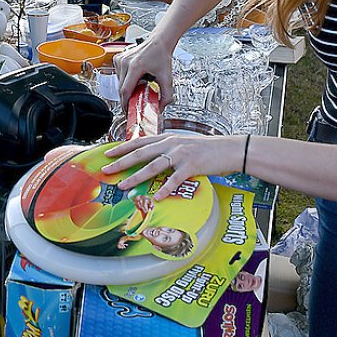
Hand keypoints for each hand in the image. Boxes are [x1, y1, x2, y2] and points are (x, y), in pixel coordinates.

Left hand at [102, 130, 239, 192]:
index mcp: (167, 138)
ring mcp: (181, 154)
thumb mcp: (183, 144)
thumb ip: (168, 149)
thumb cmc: (207, 149)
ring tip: (123, 186)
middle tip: (106, 170)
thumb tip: (153, 156)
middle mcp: (171, 144)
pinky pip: (175, 179)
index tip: (107, 153)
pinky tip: (157, 197)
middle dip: (121, 162)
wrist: (229, 149)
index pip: (139, 142)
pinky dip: (165, 188)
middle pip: (140, 153)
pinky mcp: (191, 166)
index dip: (122, 147)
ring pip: (153, 166)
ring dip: (136, 176)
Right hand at [114, 36, 175, 105]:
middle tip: (134, 102)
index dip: (125, 103)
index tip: (128, 110)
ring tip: (137, 87)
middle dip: (127, 98)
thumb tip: (161, 107)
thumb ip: (166, 95)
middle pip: (121, 88)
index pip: (125, 90)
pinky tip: (134, 78)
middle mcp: (125, 62)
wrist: (159, 42)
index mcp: (135, 66)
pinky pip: (118, 75)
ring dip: (126, 88)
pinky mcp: (118, 58)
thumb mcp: (166, 77)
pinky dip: (124, 80)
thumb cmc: (161, 55)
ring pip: (118, 82)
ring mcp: (120, 59)